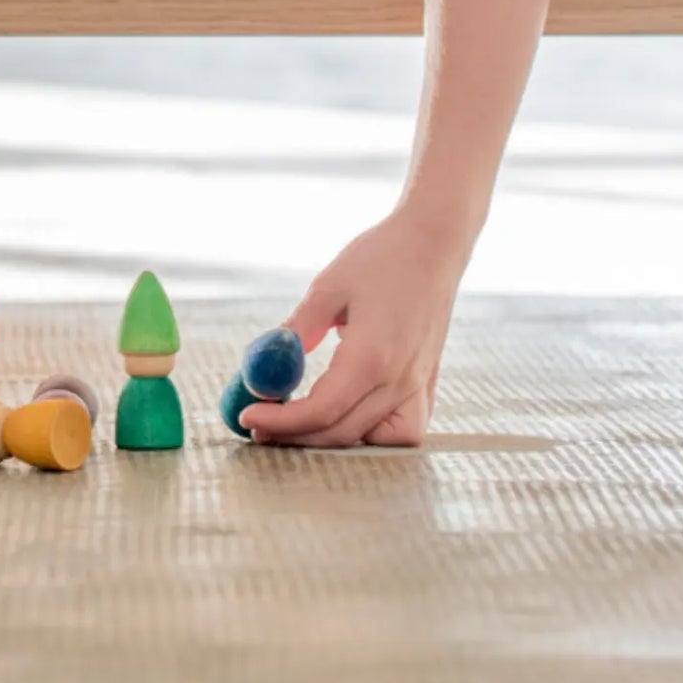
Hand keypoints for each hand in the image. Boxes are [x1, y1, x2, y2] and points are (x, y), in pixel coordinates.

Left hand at [240, 207, 467, 448]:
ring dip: (334, 440)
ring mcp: (418, 384)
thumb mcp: (328, 288)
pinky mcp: (427, 382)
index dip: (281, 421)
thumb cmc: (381, 257)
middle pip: (341, 432)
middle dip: (295, 435)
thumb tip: (262, 367)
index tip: (248, 417)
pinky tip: (348, 416)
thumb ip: (297, 332)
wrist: (434, 242)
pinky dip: (374, 434)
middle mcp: (399, 380)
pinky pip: (404, 428)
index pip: (321, 410)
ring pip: (375, 440)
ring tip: (300, 423)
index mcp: (371, 357)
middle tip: (259, 426)